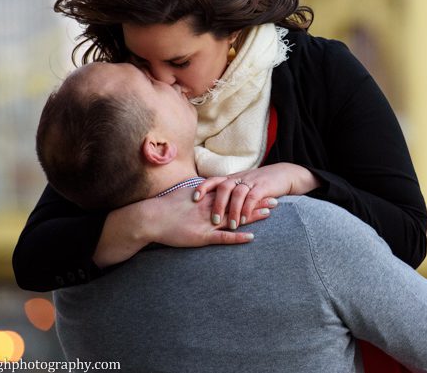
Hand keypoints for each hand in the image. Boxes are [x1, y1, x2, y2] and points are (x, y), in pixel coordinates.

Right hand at [93, 186, 258, 268]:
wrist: (150, 218)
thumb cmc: (165, 207)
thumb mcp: (185, 195)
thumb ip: (198, 194)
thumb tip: (207, 190)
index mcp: (207, 198)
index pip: (233, 194)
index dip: (249, 192)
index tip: (263, 188)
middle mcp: (210, 208)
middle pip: (239, 203)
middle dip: (257, 201)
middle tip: (276, 199)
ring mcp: (207, 222)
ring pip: (235, 217)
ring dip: (252, 216)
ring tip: (270, 214)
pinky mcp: (202, 236)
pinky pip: (223, 237)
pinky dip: (237, 237)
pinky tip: (251, 237)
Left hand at [193, 163, 320, 230]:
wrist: (284, 174)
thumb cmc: (261, 183)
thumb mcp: (243, 184)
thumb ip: (230, 192)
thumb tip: (210, 204)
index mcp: (233, 178)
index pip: (214, 180)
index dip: (203, 188)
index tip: (194, 198)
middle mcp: (240, 178)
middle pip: (224, 187)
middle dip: (218, 204)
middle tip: (213, 220)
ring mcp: (252, 182)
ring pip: (238, 194)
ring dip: (233, 211)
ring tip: (232, 225)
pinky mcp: (264, 187)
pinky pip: (253, 198)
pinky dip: (247, 209)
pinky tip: (245, 220)